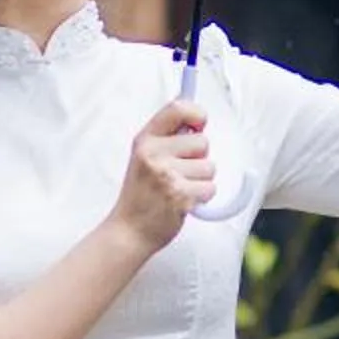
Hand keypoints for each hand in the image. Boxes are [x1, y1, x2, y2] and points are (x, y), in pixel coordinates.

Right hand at [112, 100, 215, 247]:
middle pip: (202, 142)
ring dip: (200, 180)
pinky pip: (210, 188)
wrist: (128, 231)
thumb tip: (198, 122)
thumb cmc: (141, 195)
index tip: (199, 124)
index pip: (177, 108)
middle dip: (199, 158)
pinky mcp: (179, 195)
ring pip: (209, 167)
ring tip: (179, 189)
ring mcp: (166, 175)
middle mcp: (153, 153)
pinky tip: (183, 202)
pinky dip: (201, 197)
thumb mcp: (144, 157)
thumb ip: (167, 139)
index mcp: (145, 140)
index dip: (197, 113)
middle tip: (179, 173)